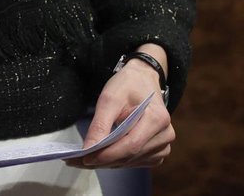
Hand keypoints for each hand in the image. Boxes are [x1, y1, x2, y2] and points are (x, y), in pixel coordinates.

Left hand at [67, 47, 175, 168]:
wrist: (143, 80)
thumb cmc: (128, 85)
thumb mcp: (110, 98)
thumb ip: (100, 124)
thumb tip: (89, 149)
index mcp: (157, 118)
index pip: (130, 145)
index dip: (107, 155)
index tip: (85, 158)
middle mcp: (165, 134)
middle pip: (130, 155)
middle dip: (103, 160)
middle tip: (78, 161)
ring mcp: (164, 144)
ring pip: (132, 162)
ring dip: (109, 162)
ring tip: (87, 157)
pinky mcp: (159, 151)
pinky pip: (136, 162)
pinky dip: (119, 161)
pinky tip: (105, 155)